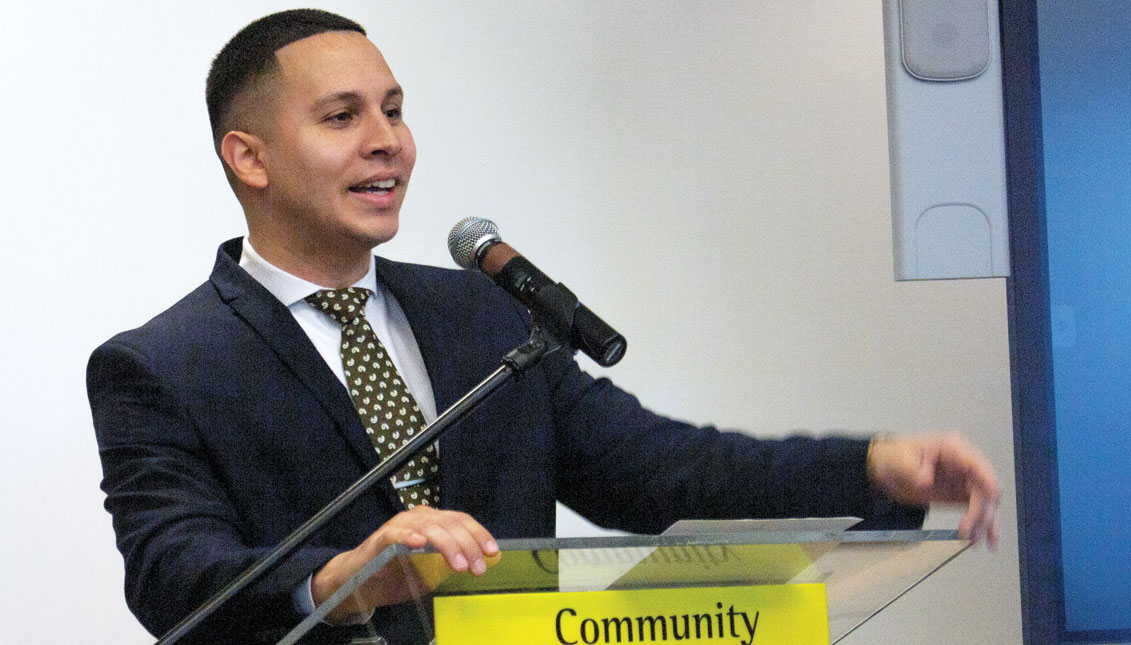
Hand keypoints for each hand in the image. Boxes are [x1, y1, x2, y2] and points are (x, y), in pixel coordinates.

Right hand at [311, 506, 498, 623]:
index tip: (492, 552)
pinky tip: (420, 544)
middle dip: (467, 545)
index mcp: (433, 522)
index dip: (478, 534)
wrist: (359, 581)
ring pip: (430, 527)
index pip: (461, 520)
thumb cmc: (396, 574)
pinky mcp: (381, 538)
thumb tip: (480, 564)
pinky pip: (397, 533)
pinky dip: (409, 536)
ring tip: (458, 564)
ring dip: (447, 545)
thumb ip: (450, 563)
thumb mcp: (430, 571)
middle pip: (450, 523)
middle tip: (477, 568)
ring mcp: (400, 525)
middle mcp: (419, 517)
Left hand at [866, 432, 1000, 547]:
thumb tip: (925, 482)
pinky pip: (978, 509)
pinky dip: (982, 524)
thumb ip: (913, 470)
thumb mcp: (900, 460)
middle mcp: (964, 463)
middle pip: (984, 488)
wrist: (887, 467)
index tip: (991, 500)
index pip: (976, 465)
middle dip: (981, 511)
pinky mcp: (962, 494)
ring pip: (986, 502)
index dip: (988, 482)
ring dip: (985, 522)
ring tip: (975, 541)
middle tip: (967, 532)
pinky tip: (984, 538)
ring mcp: (965, 479)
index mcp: (952, 448)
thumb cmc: (896, 456)